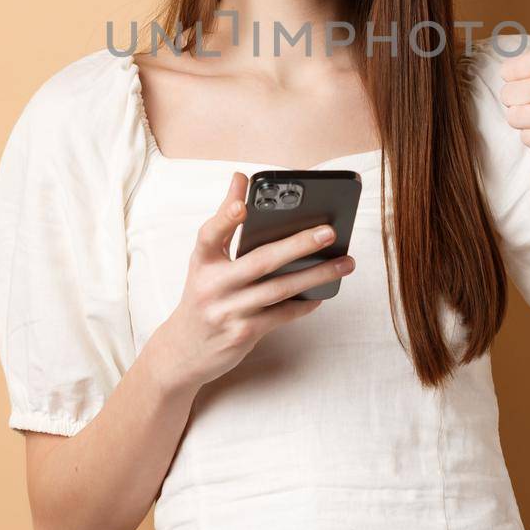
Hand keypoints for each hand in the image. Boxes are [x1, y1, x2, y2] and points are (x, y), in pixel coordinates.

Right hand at [149, 171, 355, 393]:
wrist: (184, 350)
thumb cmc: (203, 294)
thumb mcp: (206, 260)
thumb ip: (225, 220)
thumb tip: (240, 178)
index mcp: (202, 261)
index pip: (210, 234)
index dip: (225, 217)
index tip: (243, 203)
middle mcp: (213, 286)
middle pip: (261, 261)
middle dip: (298, 244)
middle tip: (329, 231)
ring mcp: (228, 312)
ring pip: (279, 289)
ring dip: (316, 275)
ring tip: (345, 263)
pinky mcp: (242, 334)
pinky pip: (280, 316)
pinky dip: (303, 304)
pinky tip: (322, 293)